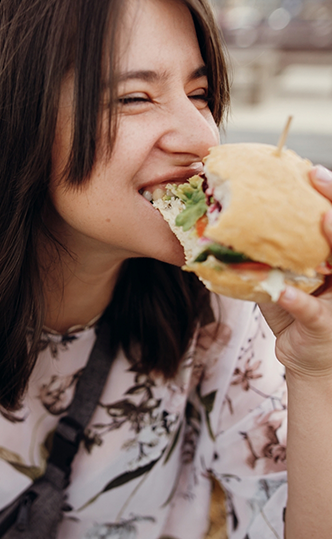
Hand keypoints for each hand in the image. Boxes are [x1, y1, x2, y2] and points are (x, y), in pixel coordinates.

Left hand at [260, 165, 331, 379]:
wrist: (308, 360)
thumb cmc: (294, 315)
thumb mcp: (278, 281)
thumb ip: (263, 258)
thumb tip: (226, 230)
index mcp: (328, 261)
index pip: (329, 222)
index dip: (325, 195)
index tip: (309, 170)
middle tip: (317, 176)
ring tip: (322, 219)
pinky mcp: (325, 326)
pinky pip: (313, 312)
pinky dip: (298, 302)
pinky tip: (285, 293)